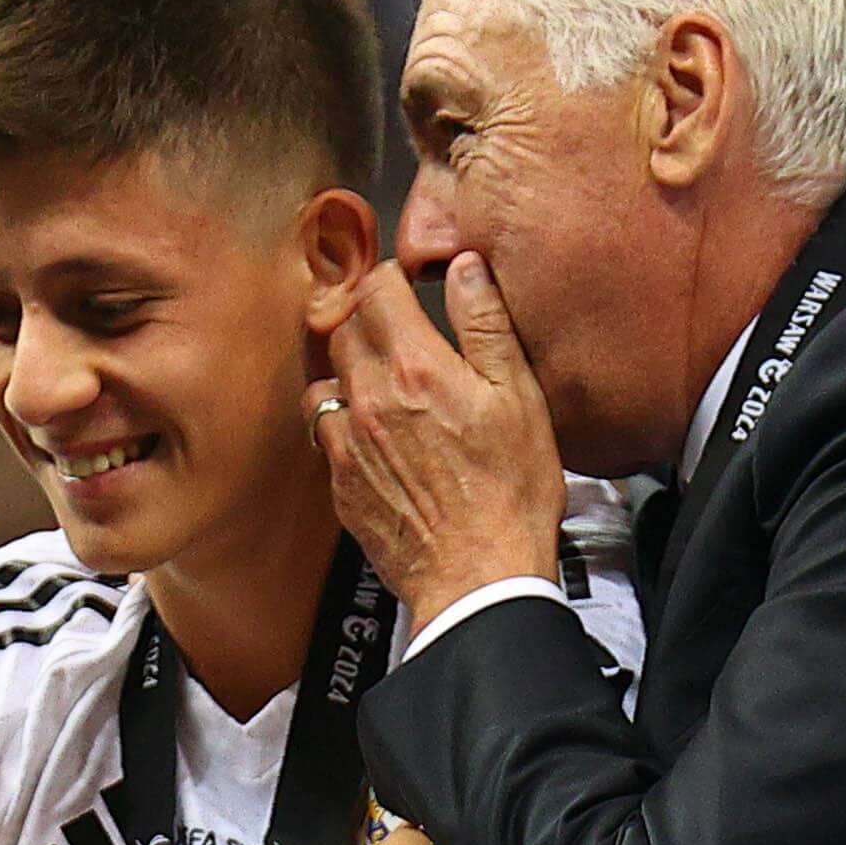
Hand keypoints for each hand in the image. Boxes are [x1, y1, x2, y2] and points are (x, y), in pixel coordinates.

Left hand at [312, 256, 566, 633]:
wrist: (479, 577)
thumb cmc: (511, 492)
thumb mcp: (519, 396)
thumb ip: (486, 324)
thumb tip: (464, 267)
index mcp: (415, 367)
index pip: (375, 289)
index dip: (390, 280)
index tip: (407, 288)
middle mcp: (370, 398)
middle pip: (342, 329)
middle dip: (366, 320)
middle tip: (398, 332)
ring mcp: (348, 443)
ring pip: (325, 379)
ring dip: (348, 371)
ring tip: (381, 383)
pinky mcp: (341, 483)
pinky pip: (326, 433)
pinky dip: (343, 422)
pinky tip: (374, 435)